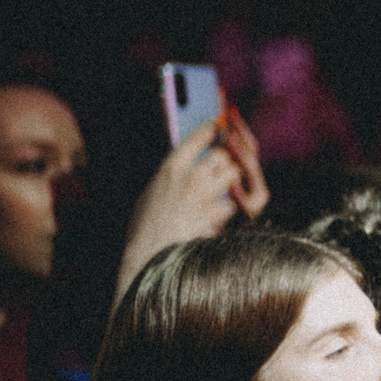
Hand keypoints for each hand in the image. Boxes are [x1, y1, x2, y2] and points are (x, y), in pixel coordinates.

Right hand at [118, 115, 268, 297]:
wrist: (148, 256)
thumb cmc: (145, 225)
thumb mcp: (152, 190)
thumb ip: (174, 174)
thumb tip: (193, 161)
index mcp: (169, 168)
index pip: (196, 138)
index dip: (210, 130)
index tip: (217, 125)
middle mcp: (190, 178)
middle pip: (222, 156)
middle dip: (227, 159)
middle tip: (223, 164)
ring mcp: (206, 197)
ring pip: (233, 175)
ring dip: (232, 179)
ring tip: (222, 188)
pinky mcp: (217, 216)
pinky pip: (234, 202)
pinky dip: (231, 205)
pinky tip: (219, 211)